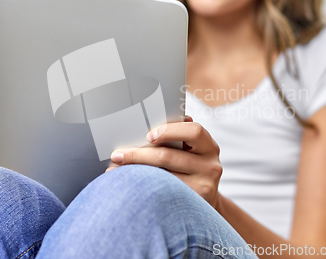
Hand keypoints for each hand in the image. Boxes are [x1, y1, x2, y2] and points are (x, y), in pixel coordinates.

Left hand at [105, 116, 222, 209]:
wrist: (203, 204)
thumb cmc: (189, 169)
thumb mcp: (191, 151)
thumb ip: (179, 136)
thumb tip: (152, 121)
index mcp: (209, 147)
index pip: (194, 131)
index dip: (170, 130)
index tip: (148, 135)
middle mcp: (210, 166)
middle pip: (169, 156)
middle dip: (138, 154)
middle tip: (117, 155)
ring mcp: (203, 188)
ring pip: (162, 177)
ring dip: (134, 172)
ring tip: (114, 171)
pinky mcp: (192, 205)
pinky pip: (162, 194)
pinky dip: (142, 187)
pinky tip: (129, 186)